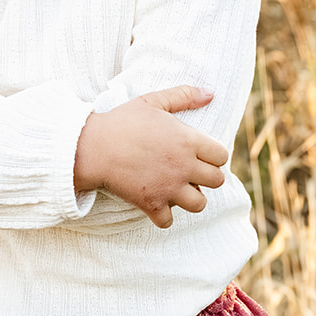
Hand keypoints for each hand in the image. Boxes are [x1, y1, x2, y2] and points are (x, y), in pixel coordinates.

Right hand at [73, 85, 228, 228]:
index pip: (221, 156)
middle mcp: (184, 166)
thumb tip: (211, 93)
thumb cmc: (122, 121)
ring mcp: (169, 188)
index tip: (199, 155)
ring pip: (199, 204)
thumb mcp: (153, 101)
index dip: (213, 156)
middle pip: (217, 181)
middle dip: (206, 177)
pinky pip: (168, 221)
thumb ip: (184, 95)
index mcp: (188, 141)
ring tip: (176, 190)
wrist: (93, 147)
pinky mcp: (151, 204)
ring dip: (191, 199)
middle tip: (189, 172)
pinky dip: (163, 216)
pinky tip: (156, 204)